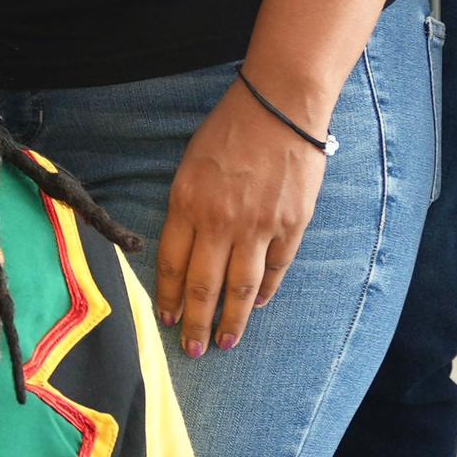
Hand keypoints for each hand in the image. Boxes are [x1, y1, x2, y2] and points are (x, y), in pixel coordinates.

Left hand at [153, 75, 329, 354]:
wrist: (281, 107)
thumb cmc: (231, 130)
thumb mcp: (191, 165)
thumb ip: (187, 208)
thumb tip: (186, 250)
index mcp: (188, 203)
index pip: (172, 264)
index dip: (168, 296)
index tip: (165, 318)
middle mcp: (220, 221)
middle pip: (204, 285)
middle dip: (196, 322)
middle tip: (193, 349)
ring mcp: (259, 226)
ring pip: (242, 287)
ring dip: (233, 319)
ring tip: (226, 341)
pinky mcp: (292, 225)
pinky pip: (276, 269)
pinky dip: (266, 291)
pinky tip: (258, 305)